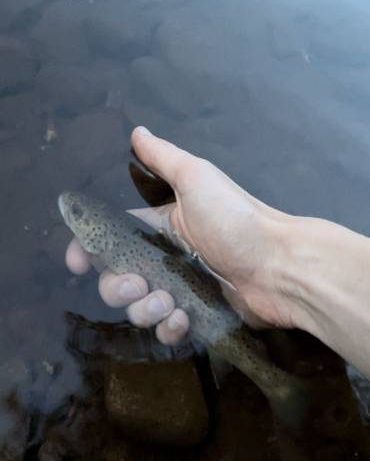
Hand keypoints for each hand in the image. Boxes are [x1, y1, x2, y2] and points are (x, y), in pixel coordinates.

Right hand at [65, 126, 295, 343]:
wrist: (282, 265)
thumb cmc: (238, 219)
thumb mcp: (198, 179)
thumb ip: (163, 158)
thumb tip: (136, 131)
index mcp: (161, 226)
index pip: (111, 239)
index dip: (88, 250)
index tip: (77, 262)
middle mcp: (166, 258)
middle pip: (117, 279)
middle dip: (118, 286)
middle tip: (138, 284)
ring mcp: (181, 289)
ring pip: (138, 308)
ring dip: (144, 308)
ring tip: (168, 301)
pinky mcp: (197, 316)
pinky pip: (166, 329)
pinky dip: (168, 327)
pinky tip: (182, 318)